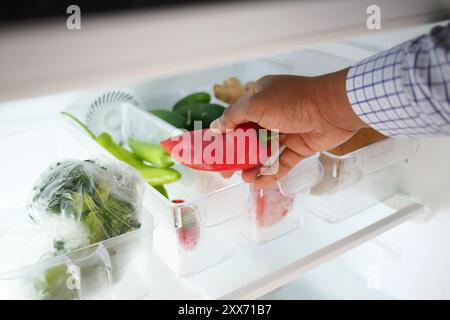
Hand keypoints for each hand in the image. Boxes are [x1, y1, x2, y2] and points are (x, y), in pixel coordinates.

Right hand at [210, 69, 367, 188]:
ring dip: (253, 166)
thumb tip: (216, 127)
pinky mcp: (300, 147)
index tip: (216, 151)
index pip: (237, 118)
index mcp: (260, 98)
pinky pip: (281, 162)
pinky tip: (260, 183)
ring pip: (265, 152)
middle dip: (237, 156)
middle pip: (249, 138)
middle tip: (227, 172)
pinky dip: (271, 173)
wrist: (333, 110)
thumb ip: (234, 117)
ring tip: (245, 178)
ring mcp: (287, 131)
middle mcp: (272, 113)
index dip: (226, 135)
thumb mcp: (256, 104)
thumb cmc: (294, 101)